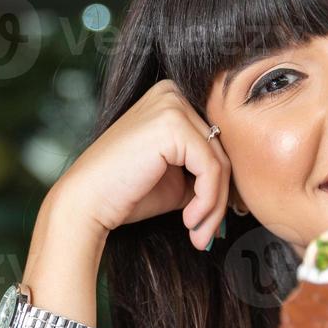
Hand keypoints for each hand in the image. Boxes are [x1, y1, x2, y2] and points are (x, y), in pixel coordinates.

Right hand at [49, 79, 231, 251]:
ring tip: (199, 234)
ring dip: (214, 206)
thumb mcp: (176, 178)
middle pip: (221, 149)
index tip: (215, 219)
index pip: (215, 140)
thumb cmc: (125, 194)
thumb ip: (205, 172)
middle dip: (219, 198)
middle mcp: (172, 92)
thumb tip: (241, 189)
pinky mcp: (172, 125)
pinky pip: (211, 169)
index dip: (222, 183)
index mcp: (171, 98)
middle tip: (208, 234)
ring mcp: (171, 104)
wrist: (86, 204)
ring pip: (220, 162)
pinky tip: (189, 222)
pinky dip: (208, 202)